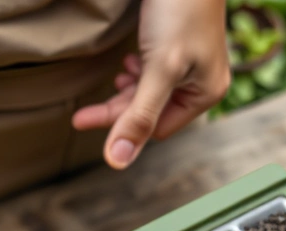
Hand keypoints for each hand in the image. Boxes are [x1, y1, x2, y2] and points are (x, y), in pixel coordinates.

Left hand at [72, 0, 229, 168]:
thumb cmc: (179, 11)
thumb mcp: (158, 69)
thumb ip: (138, 116)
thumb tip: (118, 161)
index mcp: (206, 94)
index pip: (157, 128)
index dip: (123, 126)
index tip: (83, 118)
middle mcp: (202, 82)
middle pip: (151, 111)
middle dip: (118, 108)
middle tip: (80, 114)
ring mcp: (191, 64)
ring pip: (149, 91)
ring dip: (128, 90)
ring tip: (116, 76)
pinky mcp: (179, 46)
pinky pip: (153, 72)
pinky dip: (137, 71)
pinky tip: (129, 61)